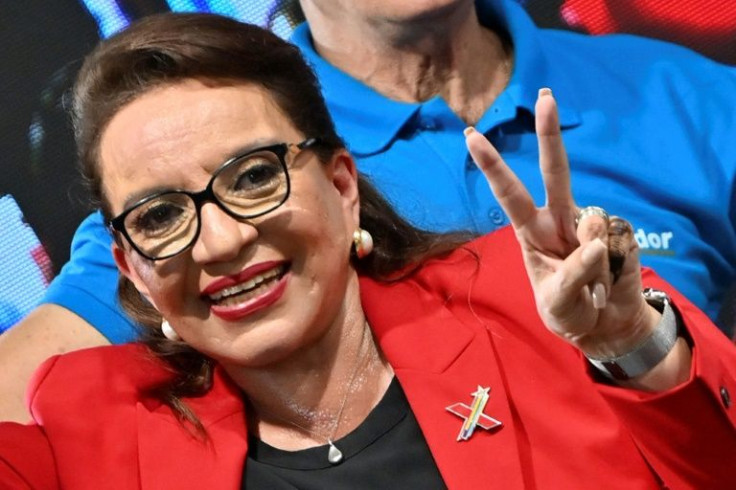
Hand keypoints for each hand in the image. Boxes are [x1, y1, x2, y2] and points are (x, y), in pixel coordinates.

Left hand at [465, 89, 658, 357]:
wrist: (603, 326)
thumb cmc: (567, 309)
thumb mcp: (558, 299)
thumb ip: (574, 270)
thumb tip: (596, 234)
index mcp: (532, 231)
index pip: (510, 194)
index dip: (493, 165)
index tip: (471, 135)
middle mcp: (560, 219)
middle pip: (555, 172)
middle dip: (549, 134)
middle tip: (545, 96)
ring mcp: (591, 224)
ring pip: (593, 223)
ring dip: (592, 263)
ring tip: (591, 287)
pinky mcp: (620, 234)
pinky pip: (618, 243)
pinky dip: (614, 269)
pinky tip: (609, 280)